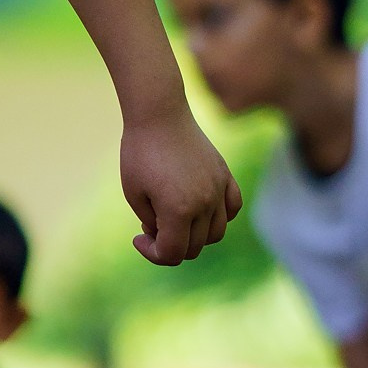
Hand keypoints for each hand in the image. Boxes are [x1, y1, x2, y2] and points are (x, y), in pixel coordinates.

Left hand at [121, 106, 242, 265]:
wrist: (159, 113)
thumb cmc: (139, 152)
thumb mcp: (134, 194)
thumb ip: (152, 224)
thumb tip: (168, 236)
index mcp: (178, 211)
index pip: (173, 254)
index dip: (152, 254)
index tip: (138, 237)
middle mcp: (204, 203)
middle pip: (194, 247)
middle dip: (170, 244)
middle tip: (151, 226)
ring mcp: (219, 189)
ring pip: (216, 233)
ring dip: (194, 236)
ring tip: (173, 218)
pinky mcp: (226, 175)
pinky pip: (232, 208)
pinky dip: (219, 217)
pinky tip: (198, 208)